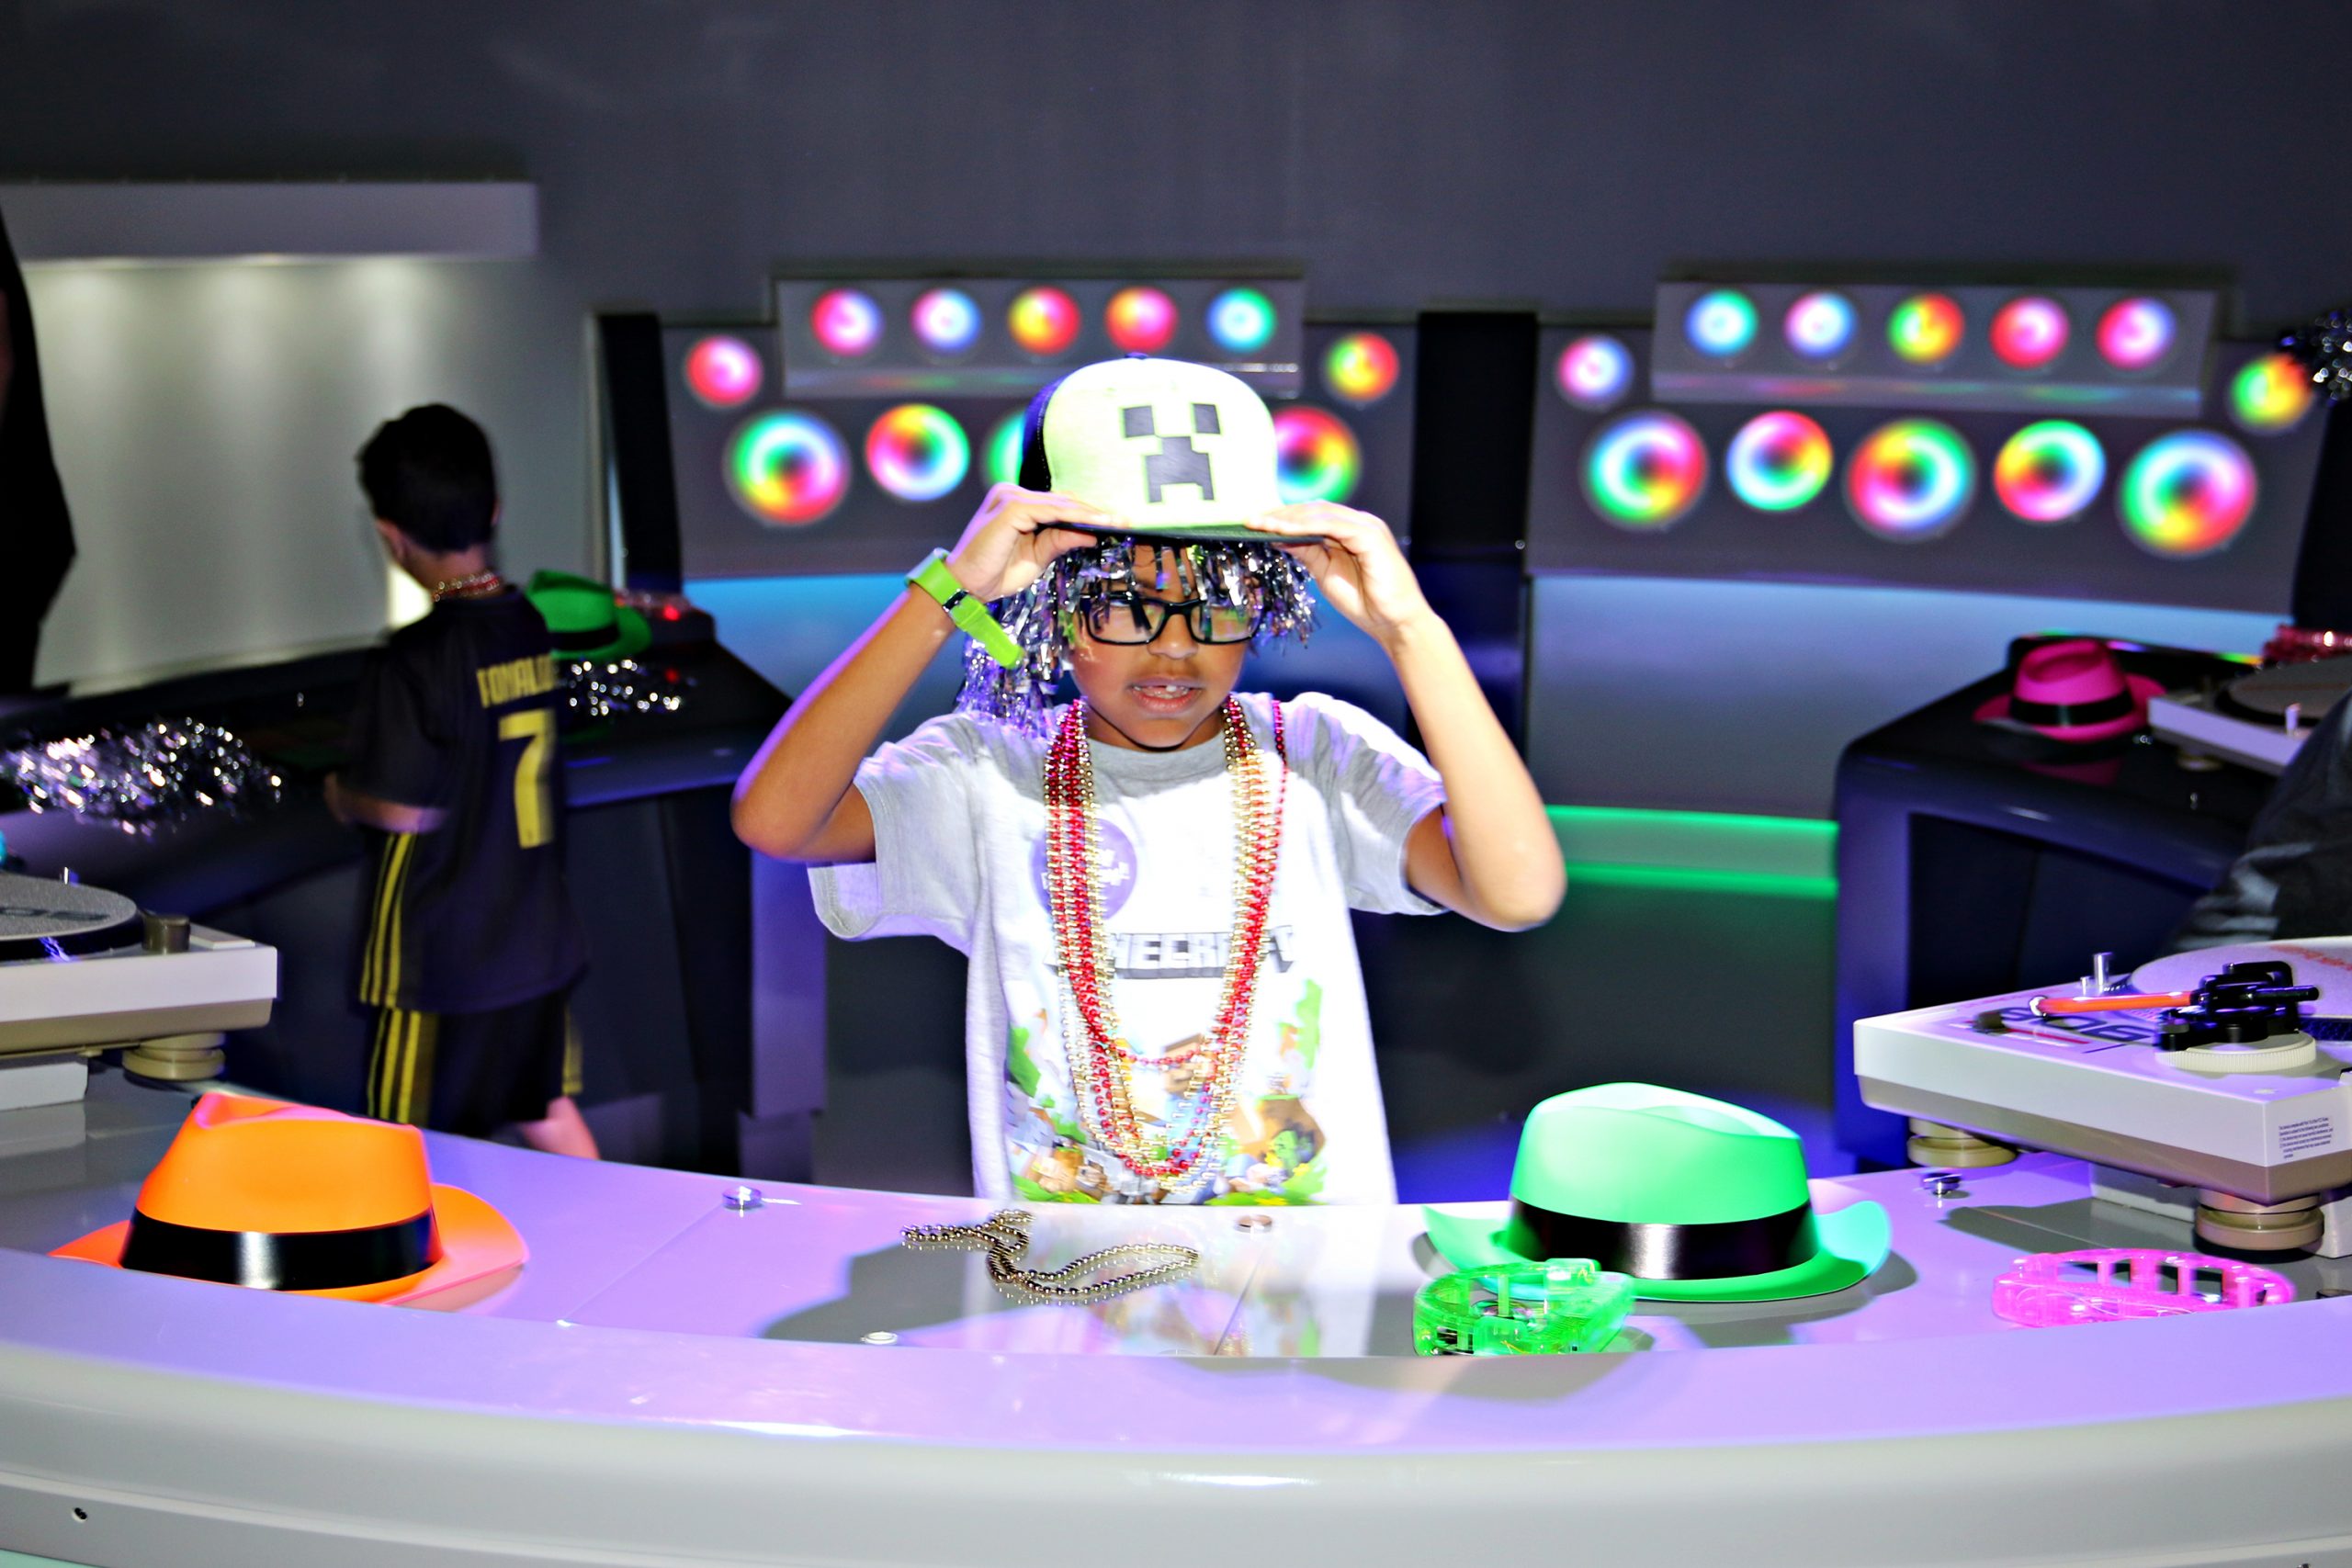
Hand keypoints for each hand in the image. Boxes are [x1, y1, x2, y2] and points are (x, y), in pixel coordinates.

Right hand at [943, 484, 1125, 602]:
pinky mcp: (1010, 509)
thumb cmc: (995, 573)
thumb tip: (1091, 535)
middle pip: (1063, 500)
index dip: (1087, 513)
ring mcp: (1010, 498)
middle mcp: (1012, 494)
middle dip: (1094, 511)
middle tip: (1125, 520)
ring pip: (1060, 504)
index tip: (1115, 522)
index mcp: (1017, 504)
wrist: (964, 586)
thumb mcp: (1036, 557)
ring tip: (1116, 522)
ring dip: (1090, 514)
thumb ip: (1059, 541)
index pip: (1059, 504)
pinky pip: (1051, 512)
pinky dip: (1074, 519)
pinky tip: (1095, 525)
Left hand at [1246, 502, 1433, 647]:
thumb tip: (1278, 538)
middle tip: (1249, 520)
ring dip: (1287, 517)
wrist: (1395, 623)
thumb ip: (1307, 553)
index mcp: (1350, 531)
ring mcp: (1366, 527)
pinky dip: (1303, 527)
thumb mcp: (1326, 575)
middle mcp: (1359, 523)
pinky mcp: (1370, 536)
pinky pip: (1330, 525)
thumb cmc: (1366, 603)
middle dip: (1279, 513)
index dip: (1283, 517)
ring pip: (1319, 513)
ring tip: (1259, 524)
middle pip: (1313, 509)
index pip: (1311, 515)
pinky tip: (1281, 531)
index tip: (1255, 523)